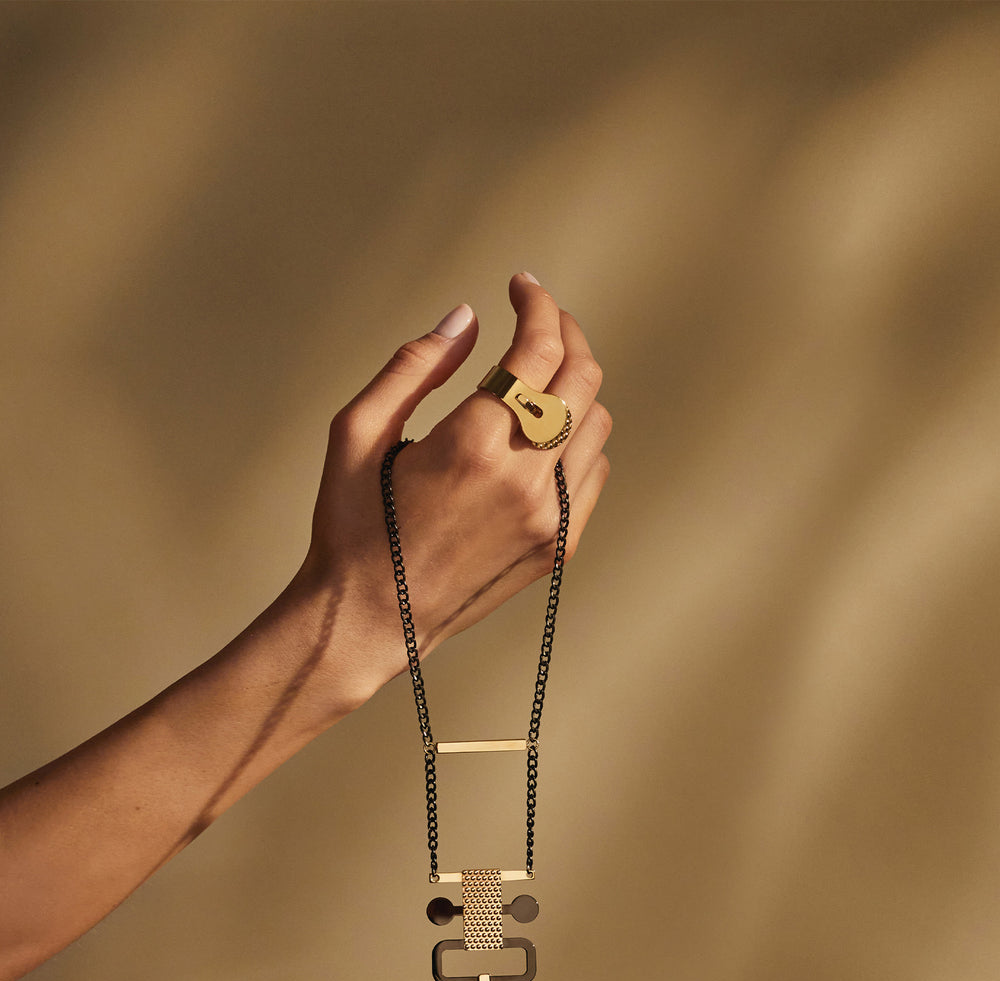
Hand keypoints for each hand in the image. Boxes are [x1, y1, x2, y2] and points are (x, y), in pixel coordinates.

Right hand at [296, 273, 611, 710]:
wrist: (369, 621)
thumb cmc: (351, 526)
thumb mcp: (357, 434)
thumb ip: (414, 365)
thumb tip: (467, 314)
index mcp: (472, 445)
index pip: (539, 350)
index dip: (537, 305)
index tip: (520, 286)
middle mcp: (525, 480)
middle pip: (583, 378)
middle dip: (565, 333)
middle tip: (538, 320)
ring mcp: (551, 517)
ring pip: (596, 423)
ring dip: (573, 387)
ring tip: (536, 378)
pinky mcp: (559, 546)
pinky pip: (594, 472)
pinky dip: (578, 439)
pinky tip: (540, 436)